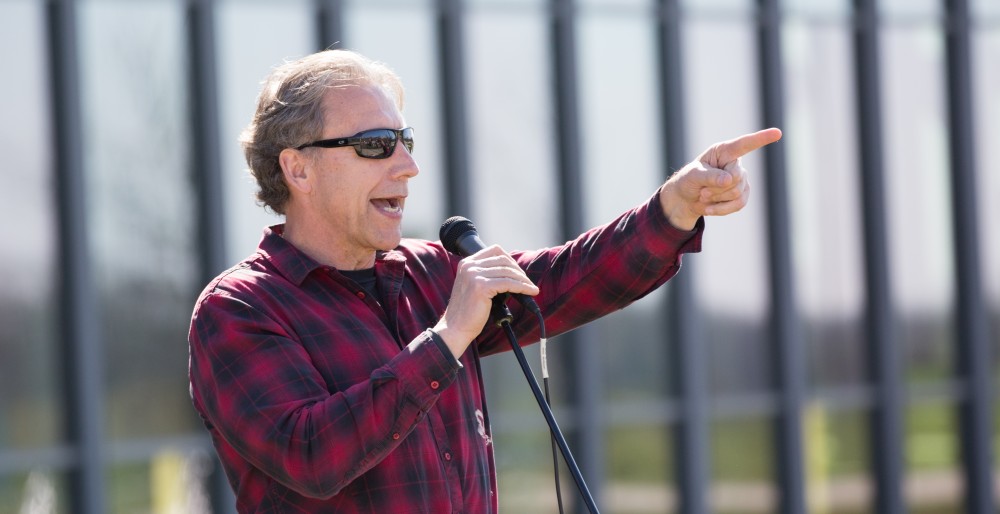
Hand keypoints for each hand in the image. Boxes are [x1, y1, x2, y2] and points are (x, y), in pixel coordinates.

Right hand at [433, 246, 539, 357]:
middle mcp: (469, 266)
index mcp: (466, 263)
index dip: (510, 259)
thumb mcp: (474, 286)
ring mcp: (474, 275)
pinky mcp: (481, 287)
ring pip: (508, 271)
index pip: (494, 250)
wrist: (455, 327)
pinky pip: (508, 283)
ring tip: (531, 288)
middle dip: (519, 271)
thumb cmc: (467, 311)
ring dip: (523, 280)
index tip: (518, 271)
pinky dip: (522, 287)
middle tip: (527, 282)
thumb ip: (487, 275)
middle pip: (503, 260)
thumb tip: (513, 273)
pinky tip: (530, 292)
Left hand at [660, 127, 781, 229]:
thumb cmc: (689, 180)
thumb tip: (729, 180)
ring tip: (703, 196)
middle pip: (736, 177)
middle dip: (716, 188)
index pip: (744, 144)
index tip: (777, 132)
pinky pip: (738, 204)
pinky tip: (709, 208)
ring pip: (736, 193)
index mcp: (724, 151)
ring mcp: (741, 179)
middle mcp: (735, 163)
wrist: (687, 198)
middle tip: (701, 191)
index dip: (761, 138)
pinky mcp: (743, 195)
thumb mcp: (693, 175)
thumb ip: (709, 176)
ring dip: (716, 199)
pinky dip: (721, 209)